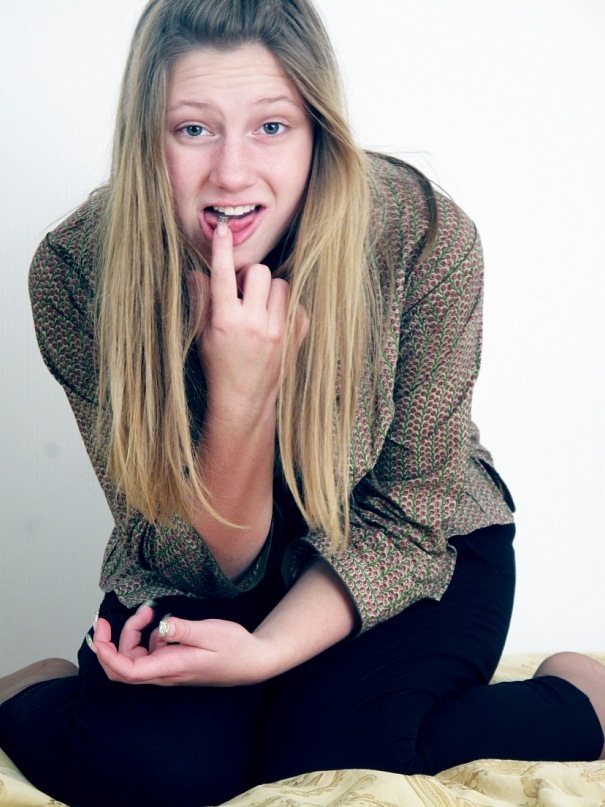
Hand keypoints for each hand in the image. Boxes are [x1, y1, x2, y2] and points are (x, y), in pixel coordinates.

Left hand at [89, 604, 278, 686]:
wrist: (251, 662)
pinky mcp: (173, 665)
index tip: (101, 628)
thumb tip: (161, 626)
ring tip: (148, 612)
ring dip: (131, 636)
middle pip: (121, 668)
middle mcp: (164, 674)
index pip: (127, 670)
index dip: (107, 653)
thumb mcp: (211, 632)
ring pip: (134, 660)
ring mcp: (168, 671)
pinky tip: (163, 624)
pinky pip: (148, 655)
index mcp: (170, 667)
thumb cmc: (234, 647)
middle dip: (111, 643)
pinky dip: (146, 638)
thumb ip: (184, 630)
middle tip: (112, 618)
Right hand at [188, 221, 307, 421]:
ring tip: (259, 310)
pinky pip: (296, 304)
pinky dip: (285, 308)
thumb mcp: (203, 334)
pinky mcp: (296, 337)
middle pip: (258, 272)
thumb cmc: (219, 365)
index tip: (223, 229)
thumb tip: (198, 271)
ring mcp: (278, 332)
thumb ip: (202, 300)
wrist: (245, 398)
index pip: (222, 276)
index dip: (222, 249)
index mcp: (226, 321)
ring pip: (280, 285)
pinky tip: (274, 324)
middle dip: (249, 277)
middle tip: (242, 294)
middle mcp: (254, 324)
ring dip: (268, 291)